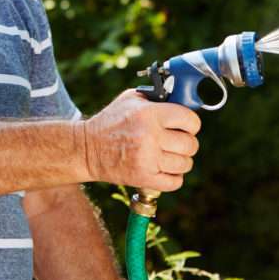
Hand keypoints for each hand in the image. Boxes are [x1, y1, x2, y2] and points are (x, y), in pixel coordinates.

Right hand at [81, 89, 200, 191]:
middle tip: (176, 141)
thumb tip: (181, 97)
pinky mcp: (144, 178)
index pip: (190, 120)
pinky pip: (175, 182)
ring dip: (180, 160)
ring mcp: (148, 160)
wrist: (87, 149)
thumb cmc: (111, 121)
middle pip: (190, 145)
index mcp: (150, 114)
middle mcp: (151, 137)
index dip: (191, 124)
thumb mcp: (130, 99)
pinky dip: (173, 177)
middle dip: (187, 143)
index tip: (186, 126)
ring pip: (185, 164)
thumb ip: (156, 96)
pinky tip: (164, 168)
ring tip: (168, 155)